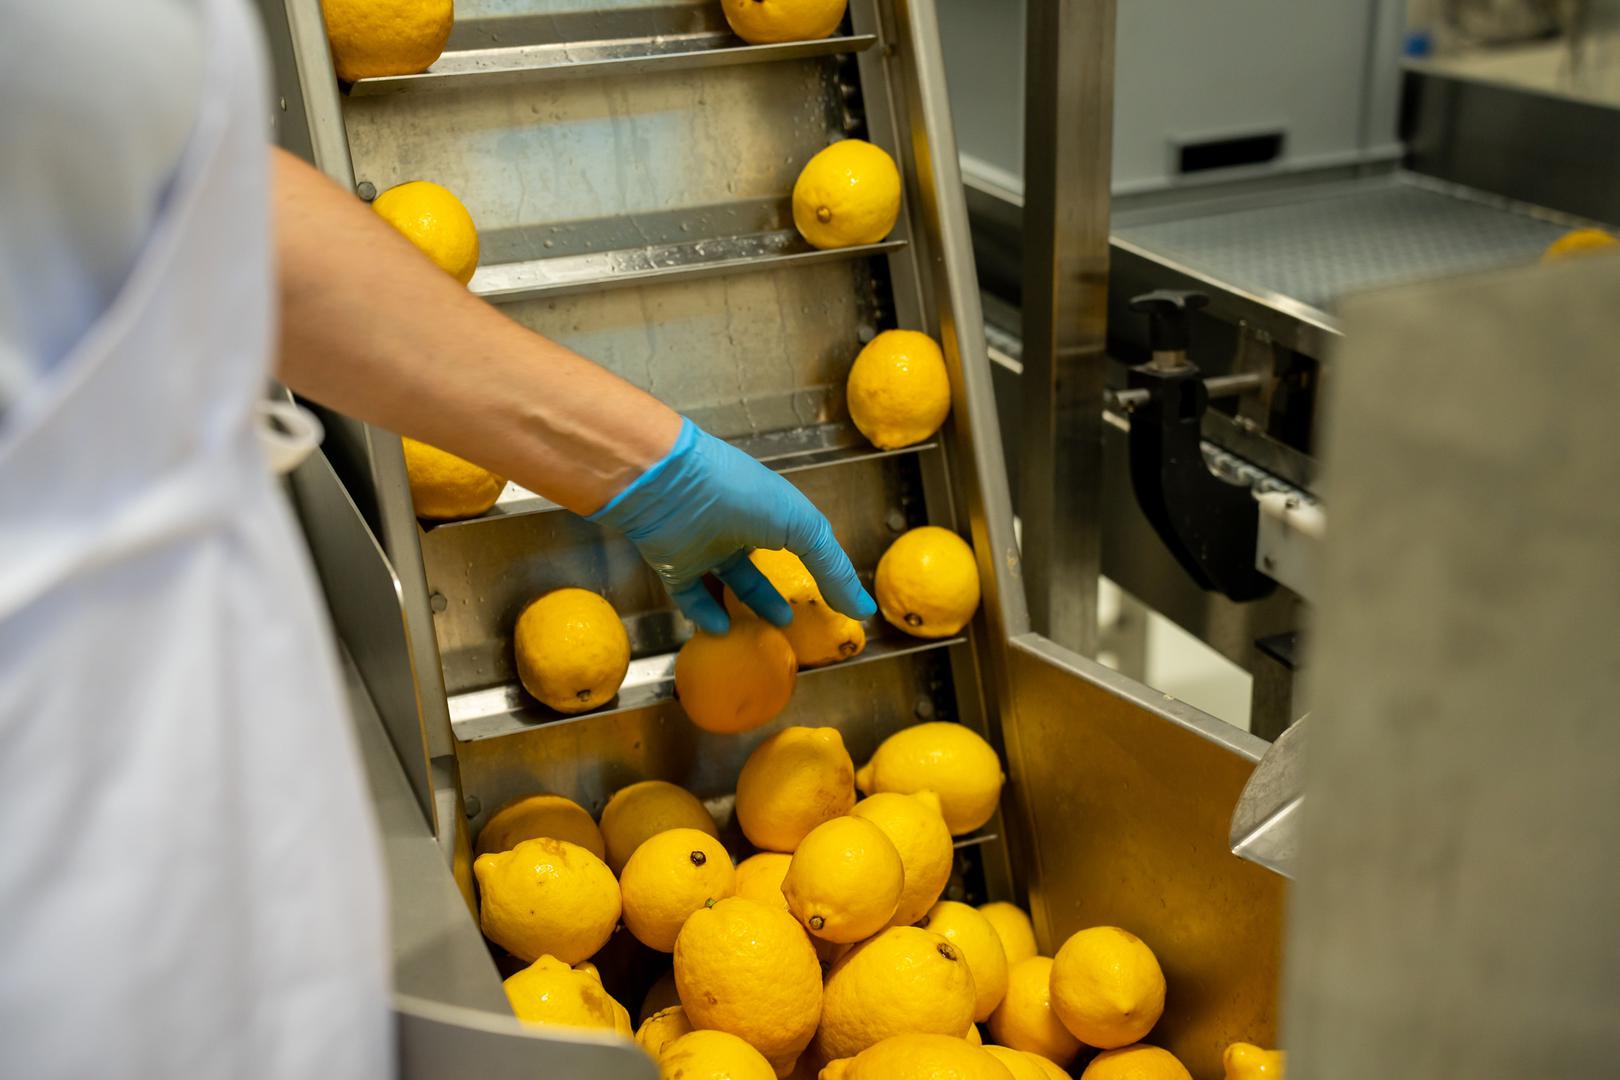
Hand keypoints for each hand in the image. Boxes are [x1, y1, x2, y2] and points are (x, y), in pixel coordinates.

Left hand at [590, 418, 876, 634]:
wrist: (670, 485)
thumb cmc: (743, 495)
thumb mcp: (803, 527)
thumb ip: (832, 569)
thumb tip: (861, 607)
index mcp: (771, 509)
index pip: (799, 539)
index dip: (819, 566)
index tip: (836, 598)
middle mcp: (738, 525)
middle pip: (762, 562)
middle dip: (780, 588)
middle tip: (799, 619)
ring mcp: (705, 544)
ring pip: (729, 580)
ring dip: (749, 604)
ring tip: (773, 627)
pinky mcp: (674, 562)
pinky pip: (691, 594)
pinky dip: (705, 614)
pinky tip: (724, 631)